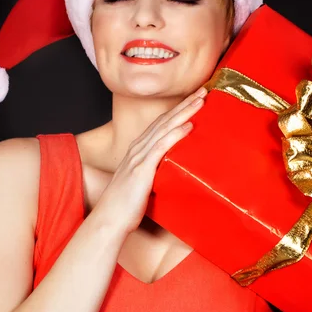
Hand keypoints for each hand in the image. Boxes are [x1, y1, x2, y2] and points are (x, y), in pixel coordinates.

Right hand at [94, 87, 206, 234]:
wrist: (109, 221)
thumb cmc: (125, 208)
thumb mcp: (143, 186)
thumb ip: (155, 175)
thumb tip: (174, 175)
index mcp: (137, 152)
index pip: (160, 125)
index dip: (177, 110)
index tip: (194, 100)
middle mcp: (137, 150)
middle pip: (164, 120)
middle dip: (184, 104)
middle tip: (203, 89)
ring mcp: (139, 158)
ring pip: (164, 128)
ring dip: (183, 112)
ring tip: (201, 100)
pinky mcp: (142, 170)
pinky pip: (160, 147)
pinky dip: (175, 134)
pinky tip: (188, 125)